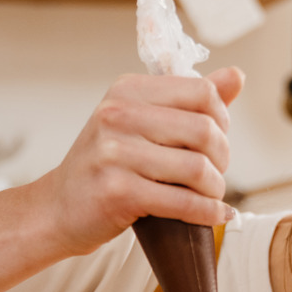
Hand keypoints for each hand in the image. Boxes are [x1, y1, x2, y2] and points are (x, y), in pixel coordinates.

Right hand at [33, 67, 244, 256]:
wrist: (56, 209)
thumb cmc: (104, 167)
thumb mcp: (139, 123)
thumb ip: (187, 100)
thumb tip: (236, 76)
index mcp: (127, 90)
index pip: (202, 92)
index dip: (222, 118)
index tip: (216, 140)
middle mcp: (117, 115)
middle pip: (205, 130)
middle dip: (223, 158)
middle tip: (215, 174)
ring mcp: (115, 154)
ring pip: (198, 168)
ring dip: (216, 189)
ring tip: (211, 196)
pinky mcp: (118, 193)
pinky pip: (183, 202)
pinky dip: (208, 212)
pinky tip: (216, 214)